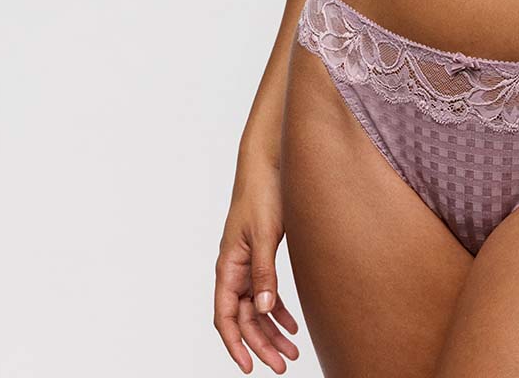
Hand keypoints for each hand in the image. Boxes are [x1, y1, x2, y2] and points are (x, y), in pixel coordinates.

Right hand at [213, 156, 299, 372]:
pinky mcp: (263, 253)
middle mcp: (234, 268)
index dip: (236, 344)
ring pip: (257, 307)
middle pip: (245, 317)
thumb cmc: (263, 192)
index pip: (226, 316)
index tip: (249, 367)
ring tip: (291, 352)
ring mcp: (248, 262)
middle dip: (261, 343)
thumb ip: (264, 271)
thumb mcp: (266, 234)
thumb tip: (266, 309)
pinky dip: (279, 308)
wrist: (269, 161)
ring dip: (272, 330)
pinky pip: (267, 290)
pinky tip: (292, 323)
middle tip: (283, 365)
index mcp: (228, 265)